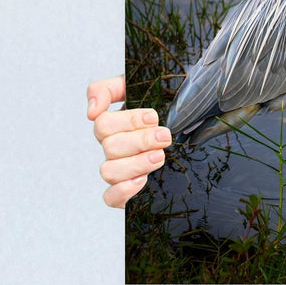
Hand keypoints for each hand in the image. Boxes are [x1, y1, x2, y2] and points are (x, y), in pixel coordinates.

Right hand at [87, 76, 169, 208]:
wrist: (194, 121)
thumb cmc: (165, 103)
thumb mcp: (139, 86)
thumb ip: (108, 89)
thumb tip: (91, 111)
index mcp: (115, 124)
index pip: (103, 124)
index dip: (128, 121)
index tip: (153, 117)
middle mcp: (114, 147)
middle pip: (110, 147)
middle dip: (140, 141)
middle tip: (164, 136)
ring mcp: (120, 168)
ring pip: (108, 171)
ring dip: (136, 164)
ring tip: (160, 156)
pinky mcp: (127, 190)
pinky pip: (110, 198)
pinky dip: (123, 191)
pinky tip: (142, 180)